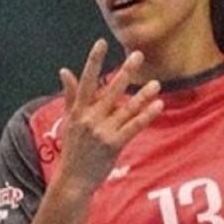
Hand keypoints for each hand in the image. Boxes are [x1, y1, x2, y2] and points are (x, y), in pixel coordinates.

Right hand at [54, 39, 162, 195]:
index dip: (94, 61)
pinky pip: (133, 127)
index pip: (86, 80)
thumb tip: (65, 70)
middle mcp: (90, 118)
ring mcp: (102, 132)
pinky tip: (158, 105)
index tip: (101, 42)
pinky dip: (146, 115)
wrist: (73, 180)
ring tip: (156, 83)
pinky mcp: (113, 145)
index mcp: (78, 111)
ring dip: (143, 95)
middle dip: (125, 72)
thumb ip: (69, 95)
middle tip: (138, 55)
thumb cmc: (72, 149)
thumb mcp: (69, 121)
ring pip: (126, 108)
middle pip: (111, 90)